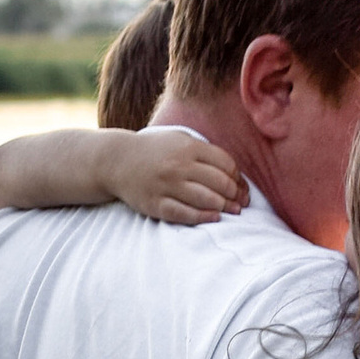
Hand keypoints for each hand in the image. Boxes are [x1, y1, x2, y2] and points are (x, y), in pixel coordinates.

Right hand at [113, 128, 246, 225]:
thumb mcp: (180, 140)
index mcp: (188, 147)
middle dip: (236, 195)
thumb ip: (205, 152)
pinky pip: (185, 214)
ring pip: (206, 199)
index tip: (242, 188)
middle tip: (242, 204)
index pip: (226, 164)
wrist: (117, 160)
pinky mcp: (156, 203)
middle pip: (220, 183)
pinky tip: (214, 218)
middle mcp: (179, 165)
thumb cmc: (156, 151)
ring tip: (233, 211)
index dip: (239, 179)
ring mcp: (167, 185)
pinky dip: (203, 217)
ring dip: (225, 208)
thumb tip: (235, 174)